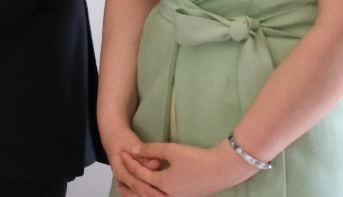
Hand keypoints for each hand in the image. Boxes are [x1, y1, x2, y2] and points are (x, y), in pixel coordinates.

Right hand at [100, 121, 163, 196]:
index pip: (136, 184)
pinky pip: (137, 191)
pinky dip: (146, 194)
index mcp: (120, 170)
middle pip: (137, 192)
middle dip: (151, 195)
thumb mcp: (132, 144)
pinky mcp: (130, 180)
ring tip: (163, 196)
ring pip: (137, 194)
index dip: (150, 190)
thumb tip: (156, 165)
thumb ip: (143, 156)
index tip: (163, 194)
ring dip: (148, 195)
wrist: (113, 136)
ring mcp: (124, 181)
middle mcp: (121, 179)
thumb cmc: (123, 139)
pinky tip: (156, 194)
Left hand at [122, 140, 257, 196]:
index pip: (140, 175)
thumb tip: (133, 150)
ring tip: (130, 191)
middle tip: (118, 184)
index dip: (130, 163)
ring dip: (140, 196)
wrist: (224, 169)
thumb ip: (150, 150)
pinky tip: (152, 192)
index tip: (122, 154)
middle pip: (143, 195)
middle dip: (130, 189)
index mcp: (164, 185)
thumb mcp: (171, 150)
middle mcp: (170, 196)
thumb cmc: (197, 158)